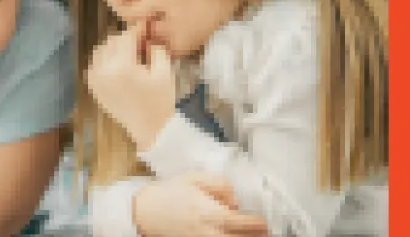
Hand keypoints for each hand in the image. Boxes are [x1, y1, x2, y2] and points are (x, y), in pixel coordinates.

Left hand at [85, 18, 176, 145]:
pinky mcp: (93, 87)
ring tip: (132, 54)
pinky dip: (106, 60)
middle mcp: (103, 71)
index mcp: (121, 66)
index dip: (137, 30)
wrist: (149, 129)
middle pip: (112, 42)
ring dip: (115, 48)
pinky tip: (121, 65)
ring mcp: (95, 79)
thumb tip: (147, 34)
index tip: (146, 26)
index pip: (126, 37)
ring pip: (101, 51)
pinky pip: (96, 64)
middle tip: (141, 42)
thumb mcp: (164, 71)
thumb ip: (155, 47)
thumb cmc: (160, 100)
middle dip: (126, 39)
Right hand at [131, 173, 266, 236]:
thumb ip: (221, 186)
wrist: (147, 210)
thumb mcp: (195, 178)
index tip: (261, 221)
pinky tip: (230, 235)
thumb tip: (235, 201)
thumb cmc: (170, 193)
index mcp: (211, 213)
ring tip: (250, 235)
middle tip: (263, 231)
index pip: (245, 224)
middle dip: (256, 235)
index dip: (258, 223)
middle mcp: (209, 232)